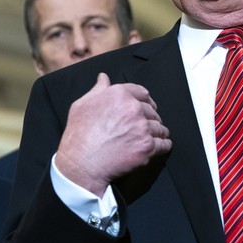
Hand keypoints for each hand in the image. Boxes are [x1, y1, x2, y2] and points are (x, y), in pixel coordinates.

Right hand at [55, 72, 170, 195]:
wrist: (82, 164)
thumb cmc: (79, 136)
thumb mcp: (82, 105)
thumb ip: (97, 90)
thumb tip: (104, 78)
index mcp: (119, 95)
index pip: (142, 93)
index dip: (145, 100)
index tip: (147, 105)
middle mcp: (133, 108)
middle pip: (152, 110)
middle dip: (150, 117)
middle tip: (147, 124)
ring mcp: (142, 128)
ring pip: (159, 127)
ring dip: (158, 131)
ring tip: (155, 136)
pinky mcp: (147, 146)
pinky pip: (163, 144)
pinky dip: (164, 145)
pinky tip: (162, 145)